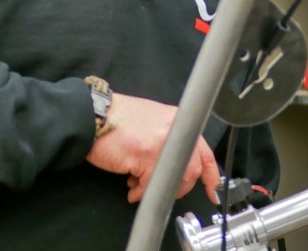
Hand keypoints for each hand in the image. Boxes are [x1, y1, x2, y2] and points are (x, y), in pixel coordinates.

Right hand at [85, 93, 220, 203]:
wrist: (94, 115)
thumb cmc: (118, 118)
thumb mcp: (153, 121)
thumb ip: (168, 139)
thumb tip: (173, 164)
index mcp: (178, 121)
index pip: (204, 151)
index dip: (211, 175)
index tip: (213, 191)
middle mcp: (174, 130)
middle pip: (192, 170)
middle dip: (179, 187)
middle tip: (165, 190)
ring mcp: (161, 144)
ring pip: (173, 179)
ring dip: (156, 188)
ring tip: (140, 186)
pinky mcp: (145, 157)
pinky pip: (150, 185)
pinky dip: (140, 192)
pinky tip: (131, 188)